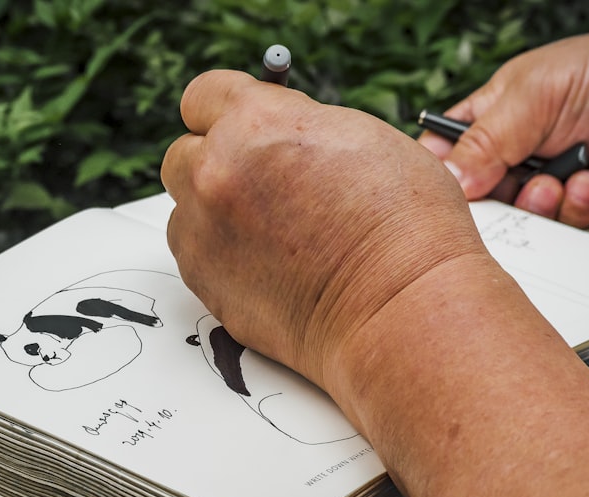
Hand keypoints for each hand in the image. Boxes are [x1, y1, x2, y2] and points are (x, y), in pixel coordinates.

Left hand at [162, 70, 483, 391]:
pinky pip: (196, 257)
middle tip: (262, 187)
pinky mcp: (204, 281)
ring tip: (275, 236)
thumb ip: (308, 128)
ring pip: (185, 208)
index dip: (225, 114)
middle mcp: (218, 170)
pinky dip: (223, 259)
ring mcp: (205, 230)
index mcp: (257, 121)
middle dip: (217, 165)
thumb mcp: (367, 141)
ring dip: (216, 215)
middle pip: (184, 153)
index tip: (238, 129)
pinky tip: (271, 268)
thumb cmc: (405, 228)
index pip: (205, 96)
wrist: (400, 308)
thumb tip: (291, 134)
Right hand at [419, 28, 588, 226]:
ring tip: (561, 181)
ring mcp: (547, 183)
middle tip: (513, 186)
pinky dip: (575, 211)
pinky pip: (561, 230)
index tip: (448, 192)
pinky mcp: (580, 210)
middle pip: (478, 198)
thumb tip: (449, 180)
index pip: (444, 153)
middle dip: (496, 199)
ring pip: (520, 219)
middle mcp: (515, 153)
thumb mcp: (535, 95)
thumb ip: (485, 139)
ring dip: (540, 205)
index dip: (442, 176)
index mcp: (491, 117)